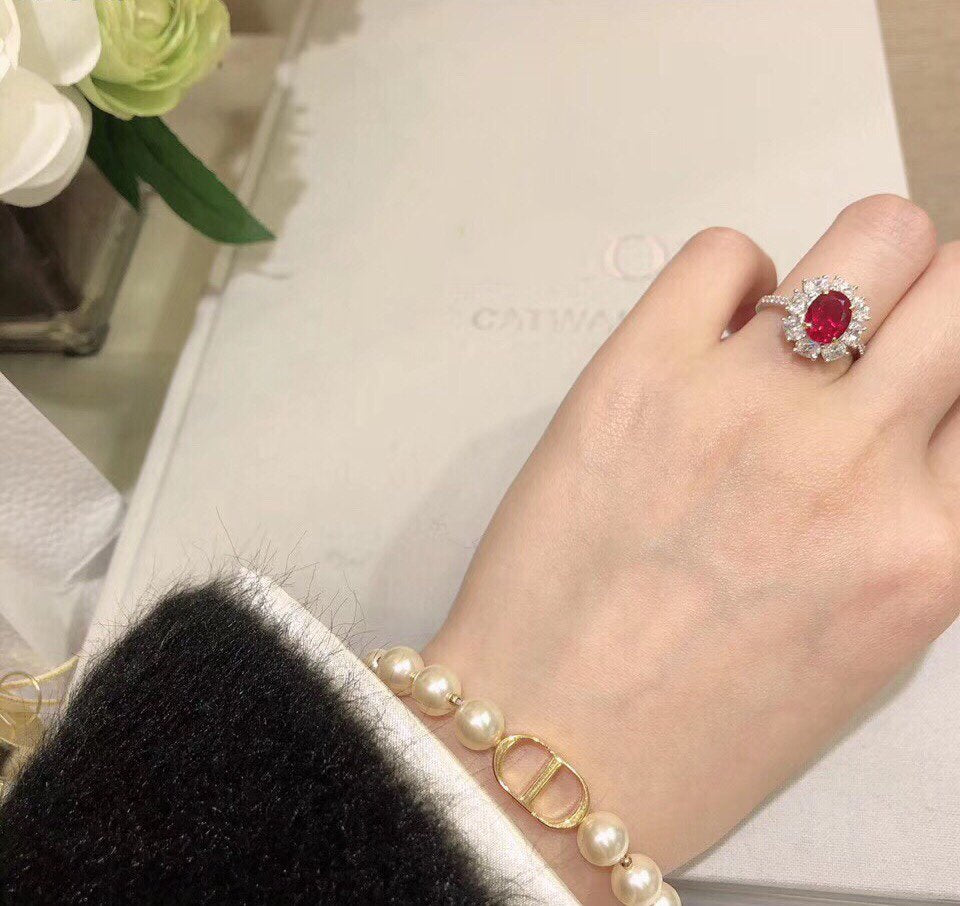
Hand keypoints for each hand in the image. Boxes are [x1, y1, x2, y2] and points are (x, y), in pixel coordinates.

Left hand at [424, 195, 959, 901]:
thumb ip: (914, 526)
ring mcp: (744, 409)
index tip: (924, 376)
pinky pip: (724, 253)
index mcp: (933, 547)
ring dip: (851, 272)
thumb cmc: (698, 729)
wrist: (556, 753)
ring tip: (798, 328)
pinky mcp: (638, 378)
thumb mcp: (866, 645)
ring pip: (870, 239)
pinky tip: (709, 339)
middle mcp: (855, 464)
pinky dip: (731, 280)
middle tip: (874, 341)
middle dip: (928, 300)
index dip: (954, 370)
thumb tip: (916, 422)